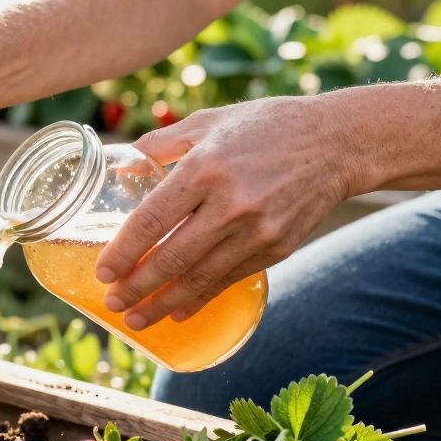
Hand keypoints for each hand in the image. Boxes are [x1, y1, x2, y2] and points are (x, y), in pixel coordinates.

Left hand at [96, 95, 364, 327]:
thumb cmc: (266, 126)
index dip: (123, 251)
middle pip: (172, 258)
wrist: (337, 143)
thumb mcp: (210, 121)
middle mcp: (231, 202)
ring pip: (200, 278)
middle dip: (136, 287)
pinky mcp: (277, 248)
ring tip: (137, 320)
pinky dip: (200, 299)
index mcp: (205, 167)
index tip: (103, 271)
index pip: (152, 220)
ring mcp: (257, 230)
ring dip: (163, 304)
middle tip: (112, 303)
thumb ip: (163, 142)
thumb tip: (122, 163)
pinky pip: (229, 280)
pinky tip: (178, 310)